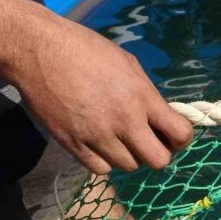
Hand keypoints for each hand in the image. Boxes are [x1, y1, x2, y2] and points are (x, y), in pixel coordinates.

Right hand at [0, 0, 192, 173]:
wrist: (38, 50)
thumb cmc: (86, 50)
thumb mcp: (128, 64)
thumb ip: (147, 94)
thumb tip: (161, 115)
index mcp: (142, 97)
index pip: (180, 133)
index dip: (182, 138)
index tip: (173, 134)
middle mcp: (124, 121)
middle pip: (158, 161)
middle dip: (159, 153)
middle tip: (150, 142)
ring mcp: (97, 136)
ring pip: (129, 167)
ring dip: (130, 156)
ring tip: (121, 139)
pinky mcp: (73, 145)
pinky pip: (101, 169)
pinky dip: (105, 161)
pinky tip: (101, 144)